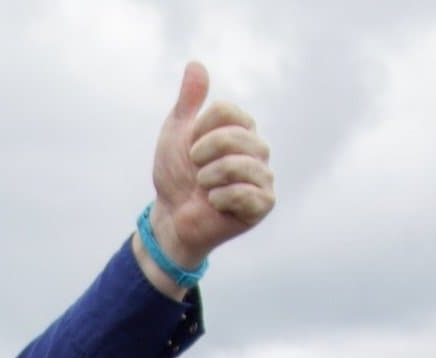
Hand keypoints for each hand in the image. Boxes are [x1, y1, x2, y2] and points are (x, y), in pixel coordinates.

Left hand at [148, 61, 274, 267]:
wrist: (172, 216)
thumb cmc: (176, 175)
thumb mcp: (177, 132)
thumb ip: (188, 101)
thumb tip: (196, 64)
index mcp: (242, 128)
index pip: (227, 111)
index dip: (200, 129)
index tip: (191, 147)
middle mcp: (258, 149)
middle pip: (233, 136)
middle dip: (201, 154)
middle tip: (195, 170)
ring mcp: (264, 176)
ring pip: (237, 164)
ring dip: (207, 178)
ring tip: (203, 187)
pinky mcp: (264, 204)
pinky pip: (243, 193)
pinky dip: (218, 198)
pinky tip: (215, 204)